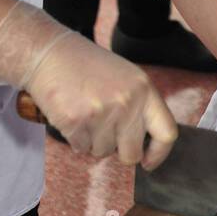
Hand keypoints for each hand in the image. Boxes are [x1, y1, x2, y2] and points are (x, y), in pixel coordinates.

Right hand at [27, 35, 177, 166]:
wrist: (49, 53)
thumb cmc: (87, 66)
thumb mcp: (126, 78)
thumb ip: (139, 106)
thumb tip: (146, 144)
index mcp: (144, 89)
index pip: (166, 132)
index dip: (159, 154)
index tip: (148, 162)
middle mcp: (127, 102)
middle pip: (132, 153)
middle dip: (118, 151)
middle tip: (105, 134)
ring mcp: (102, 113)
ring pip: (102, 152)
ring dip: (92, 140)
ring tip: (85, 113)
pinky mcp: (76, 122)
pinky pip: (81, 148)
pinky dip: (75, 138)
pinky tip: (72, 115)